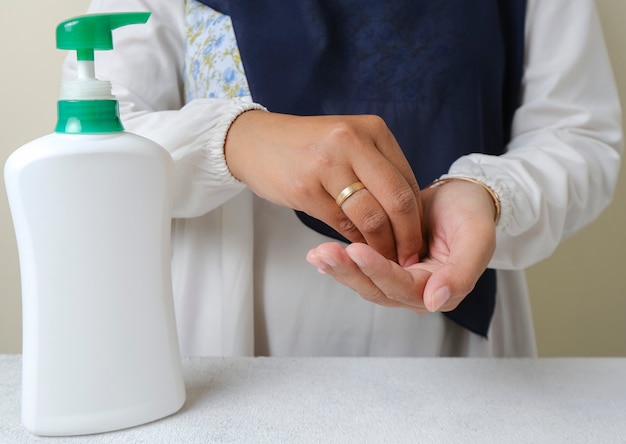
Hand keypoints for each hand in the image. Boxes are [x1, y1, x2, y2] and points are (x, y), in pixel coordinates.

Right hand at [225, 110, 422, 264]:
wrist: (256, 141)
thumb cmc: (309, 148)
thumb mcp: (350, 144)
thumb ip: (379, 171)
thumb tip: (409, 218)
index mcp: (372, 129)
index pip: (408, 182)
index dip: (417, 218)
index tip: (416, 240)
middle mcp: (353, 141)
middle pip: (397, 200)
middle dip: (407, 236)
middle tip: (409, 258)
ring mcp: (328, 164)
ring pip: (371, 217)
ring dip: (381, 246)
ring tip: (384, 259)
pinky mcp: (306, 188)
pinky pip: (342, 225)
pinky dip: (354, 242)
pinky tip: (356, 250)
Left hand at [306, 179, 496, 311]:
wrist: (464, 197)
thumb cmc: (473, 214)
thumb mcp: (477, 238)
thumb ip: (461, 274)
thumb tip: (435, 302)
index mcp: (440, 290)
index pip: (403, 287)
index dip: (379, 271)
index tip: (356, 251)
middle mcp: (417, 291)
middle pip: (377, 290)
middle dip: (349, 272)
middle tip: (325, 253)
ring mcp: (400, 280)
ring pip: (365, 282)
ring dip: (341, 268)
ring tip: (318, 253)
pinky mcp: (387, 265)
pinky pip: (362, 269)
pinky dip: (342, 262)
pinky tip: (321, 257)